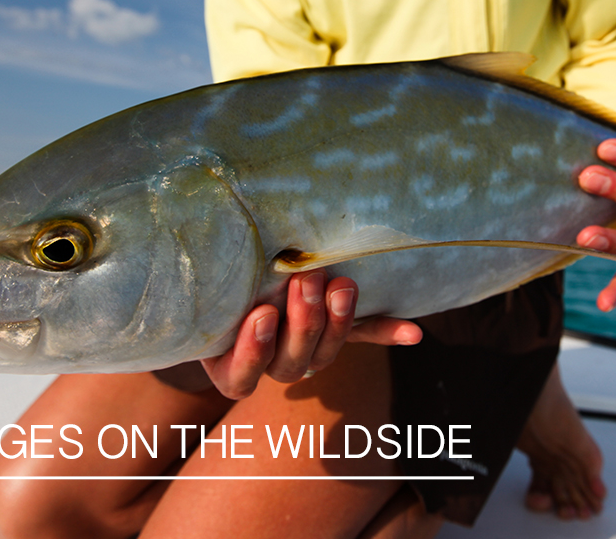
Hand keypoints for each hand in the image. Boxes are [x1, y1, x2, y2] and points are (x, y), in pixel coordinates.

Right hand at [200, 270, 421, 398]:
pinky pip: (364, 336)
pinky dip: (387, 331)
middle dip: (303, 323)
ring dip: (338, 323)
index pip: (240, 375)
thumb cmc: (215, 282)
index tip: (262, 313)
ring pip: (325, 355)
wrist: (238, 269)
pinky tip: (413, 333)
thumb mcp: (214, 284)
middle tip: (307, 280)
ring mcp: (307, 351)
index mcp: (230, 362)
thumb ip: (222, 278)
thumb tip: (203, 241)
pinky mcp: (336, 332)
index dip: (254, 350)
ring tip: (342, 286)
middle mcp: (270, 363)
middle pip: (290, 364)